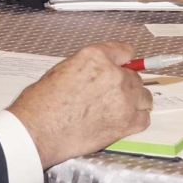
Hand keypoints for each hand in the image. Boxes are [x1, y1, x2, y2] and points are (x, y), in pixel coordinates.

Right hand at [8, 41, 151, 167]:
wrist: (38, 131)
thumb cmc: (41, 104)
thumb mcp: (62, 70)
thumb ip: (89, 66)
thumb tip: (101, 70)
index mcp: (96, 57)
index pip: (125, 51)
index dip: (124, 62)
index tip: (124, 67)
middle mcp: (114, 74)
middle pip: (135, 77)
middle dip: (126, 85)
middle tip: (111, 96)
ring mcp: (123, 99)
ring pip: (144, 97)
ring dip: (135, 102)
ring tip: (118, 110)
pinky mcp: (126, 123)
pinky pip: (144, 118)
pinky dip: (136, 120)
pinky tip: (121, 122)